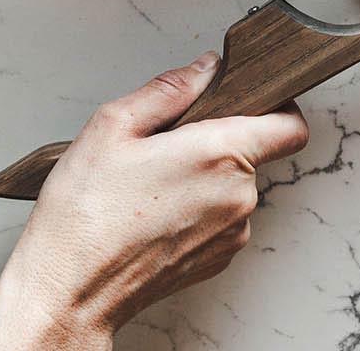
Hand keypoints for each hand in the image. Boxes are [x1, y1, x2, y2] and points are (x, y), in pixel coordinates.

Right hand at [0, 53, 307, 349]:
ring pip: (235, 184)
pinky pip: (222, 217)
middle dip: (219, 139)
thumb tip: (205, 68)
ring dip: (207, 176)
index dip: (278, 105)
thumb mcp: (114, 125)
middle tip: (167, 143)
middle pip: (255, 151)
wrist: (69, 290)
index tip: (252, 99)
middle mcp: (237, 196)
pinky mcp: (217, 259)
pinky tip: (154, 210)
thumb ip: (169, 89)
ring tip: (152, 182)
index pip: (290, 126)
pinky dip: (198, 207)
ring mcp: (230, 233)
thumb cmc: (85, 213)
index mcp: (220, 154)